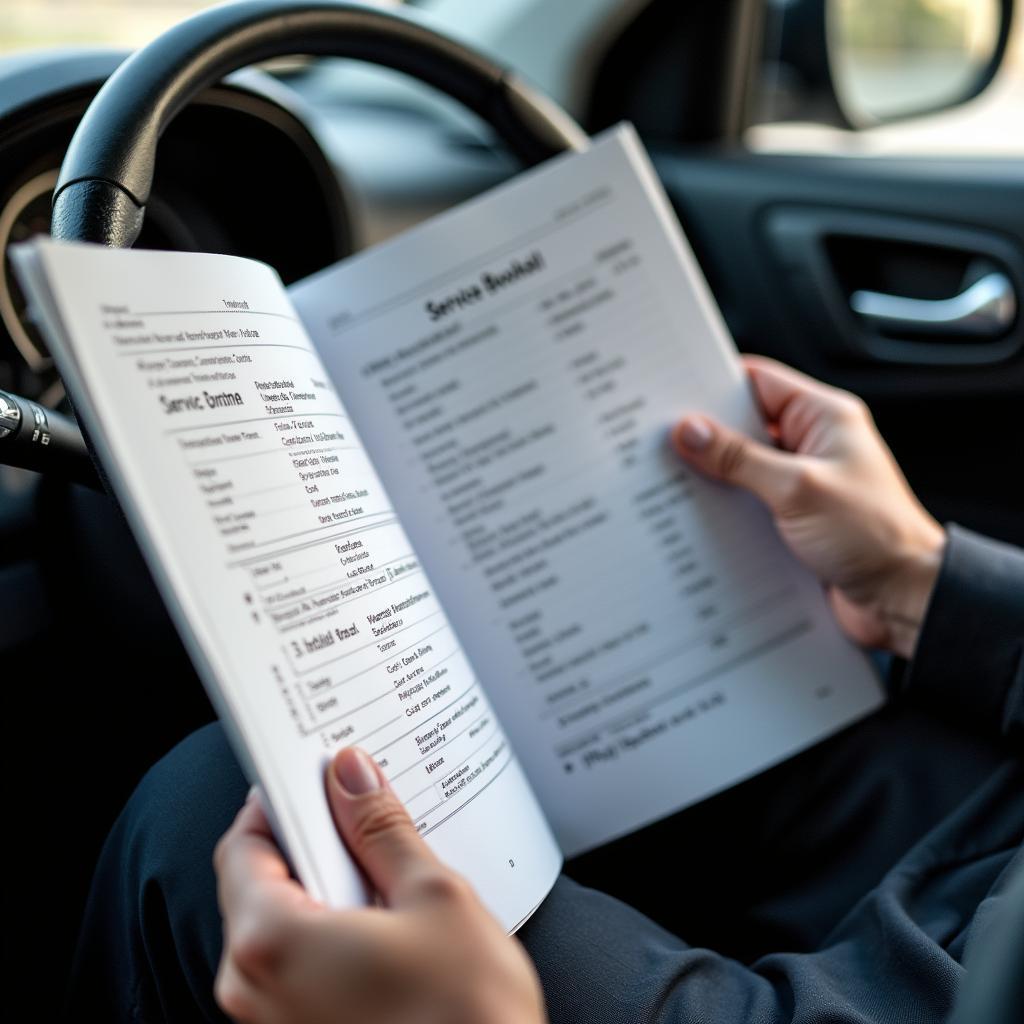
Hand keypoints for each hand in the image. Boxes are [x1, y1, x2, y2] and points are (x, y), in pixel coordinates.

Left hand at [213, 748, 545, 1023]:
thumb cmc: (467, 1019)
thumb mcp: (432, 896)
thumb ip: (381, 829)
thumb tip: (352, 778)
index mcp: (272, 942)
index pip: (244, 843)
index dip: (284, 800)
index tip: (319, 776)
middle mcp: (255, 987)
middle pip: (258, 881)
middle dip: (311, 842)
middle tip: (366, 819)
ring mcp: (274, 1020)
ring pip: (280, 922)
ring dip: (325, 886)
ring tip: (389, 877)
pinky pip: (296, 962)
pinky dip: (330, 929)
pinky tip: (386, 923)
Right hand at [672, 355, 944, 658]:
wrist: (904, 599)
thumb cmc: (874, 536)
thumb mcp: (797, 489)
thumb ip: (740, 458)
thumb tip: (691, 431)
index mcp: (825, 417)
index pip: (758, 381)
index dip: (714, 384)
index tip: (670, 394)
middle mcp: (813, 444)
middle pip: (744, 425)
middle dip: (704, 435)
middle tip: (659, 442)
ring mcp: (802, 482)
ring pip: (742, 467)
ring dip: (712, 476)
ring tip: (670, 481)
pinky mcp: (793, 518)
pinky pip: (748, 502)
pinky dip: (723, 507)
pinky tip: (694, 518)